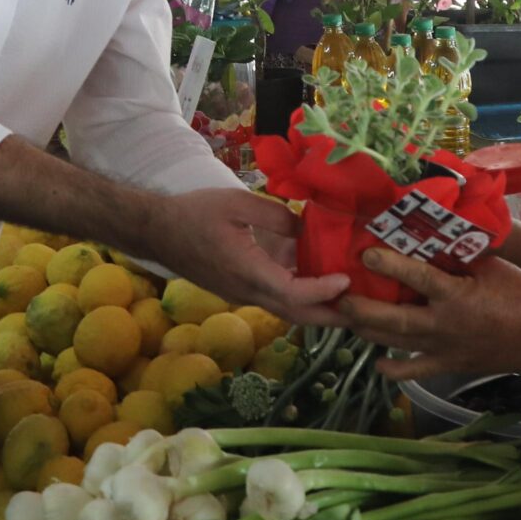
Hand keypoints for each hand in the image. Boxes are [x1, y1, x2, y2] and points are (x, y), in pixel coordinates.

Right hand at [144, 188, 351, 328]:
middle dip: (331, 316)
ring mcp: (242, 295)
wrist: (156, 231)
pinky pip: (276, 300)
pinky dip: (300, 296)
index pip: (291, 293)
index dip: (322, 292)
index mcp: (246, 270)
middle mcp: (246, 291)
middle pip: (296, 314)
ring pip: (287, 311)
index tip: (346, 280)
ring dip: (318, 308)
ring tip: (349, 296)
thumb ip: (275, 214)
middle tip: (364, 309)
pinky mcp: (240, 291)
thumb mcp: (237, 202)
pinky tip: (316, 279)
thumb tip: (305, 228)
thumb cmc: (194, 213)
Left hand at [339, 248, 520, 383]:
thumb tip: (429, 234)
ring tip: (346, 320)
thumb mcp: (491, 266)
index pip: (418, 278)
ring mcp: (445, 349)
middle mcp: (445, 326)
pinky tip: (378, 364)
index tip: (366, 255)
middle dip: (364, 310)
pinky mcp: (450, 365)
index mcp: (457, 296)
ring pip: (398, 344)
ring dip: (370, 333)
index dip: (390, 266)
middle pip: (396, 320)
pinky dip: (396, 370)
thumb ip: (459, 255)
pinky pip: (417, 371)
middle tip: (340, 298)